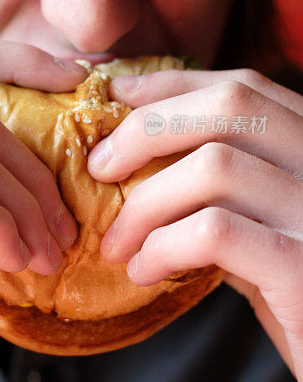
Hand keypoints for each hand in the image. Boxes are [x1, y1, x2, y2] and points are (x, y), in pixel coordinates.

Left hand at [87, 67, 302, 381]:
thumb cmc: (295, 295)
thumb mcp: (260, 228)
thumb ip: (220, 192)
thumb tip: (135, 156)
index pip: (243, 86)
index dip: (170, 87)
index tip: (114, 98)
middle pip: (230, 105)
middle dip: (147, 129)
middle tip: (99, 168)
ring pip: (216, 166)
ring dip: (145, 202)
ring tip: (117, 242)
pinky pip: (215, 232)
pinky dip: (163, 245)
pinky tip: (145, 272)